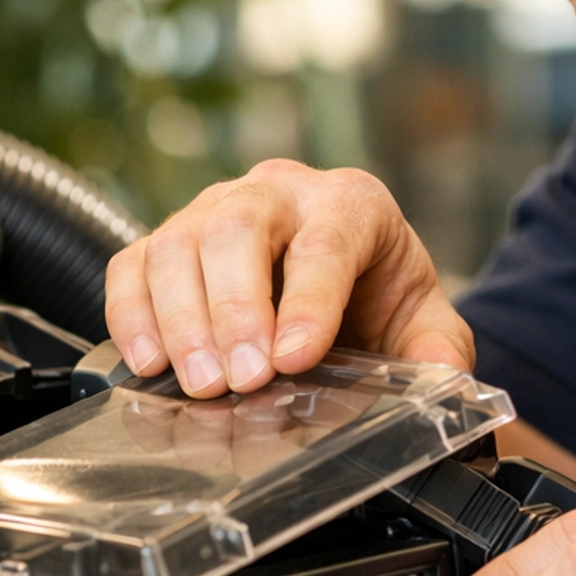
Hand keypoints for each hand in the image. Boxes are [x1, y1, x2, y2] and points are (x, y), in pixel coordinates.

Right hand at [105, 160, 471, 396]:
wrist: (344, 288)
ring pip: (179, 242)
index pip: (326, 241)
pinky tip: (149, 362)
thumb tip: (443, 375)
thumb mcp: (423, 322)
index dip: (309, 301)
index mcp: (352, 202)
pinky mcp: (169, 240)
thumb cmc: (378, 297)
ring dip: (182, 319)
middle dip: (235, 308)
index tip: (296, 357)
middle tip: (241, 378)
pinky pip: (133, 264)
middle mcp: (280, 191)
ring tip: (200, 384)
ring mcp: (215, 208)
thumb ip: (439, 349)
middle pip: (239, 226)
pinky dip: (132, 313)